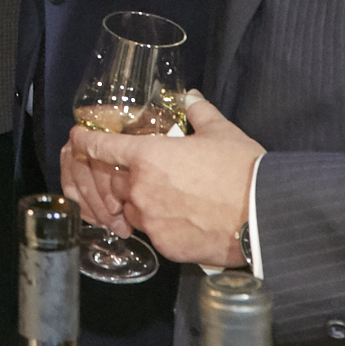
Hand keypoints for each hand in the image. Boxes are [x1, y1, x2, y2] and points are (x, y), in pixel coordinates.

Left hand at [62, 91, 263, 266]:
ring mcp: (151, 221)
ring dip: (139, 203)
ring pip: (130, 209)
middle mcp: (141, 189)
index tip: (77, 139)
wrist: (267, 216)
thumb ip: (199, 113)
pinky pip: (151, 233)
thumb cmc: (244, 171)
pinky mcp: (165, 247)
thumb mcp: (221, 133)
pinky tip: (181, 220)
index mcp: (147, 156)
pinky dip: (159, 226)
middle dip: (124, 177)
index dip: (86, 141)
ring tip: (169, 198)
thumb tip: (192, 99)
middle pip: (115, 181)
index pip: (100, 147)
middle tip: (148, 174)